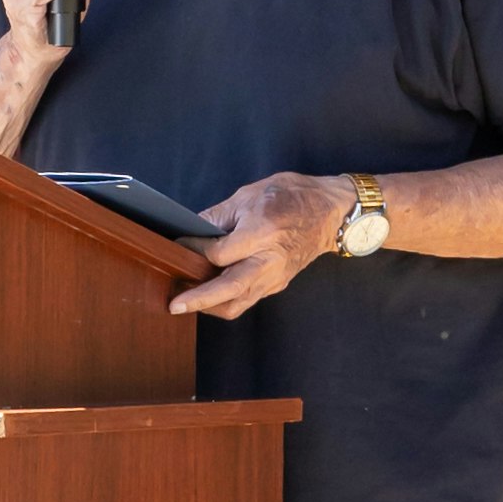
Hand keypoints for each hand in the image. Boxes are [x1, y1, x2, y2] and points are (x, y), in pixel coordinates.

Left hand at [169, 172, 354, 320]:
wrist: (328, 211)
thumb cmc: (290, 196)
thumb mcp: (248, 195)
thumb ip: (217, 217)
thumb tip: (189, 231)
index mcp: (262, 232)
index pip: (219, 253)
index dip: (194, 250)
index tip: (178, 245)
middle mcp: (269, 260)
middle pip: (228, 290)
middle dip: (198, 300)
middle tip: (174, 304)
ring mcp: (274, 276)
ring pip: (238, 304)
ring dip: (210, 306)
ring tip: (186, 300)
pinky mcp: (276, 284)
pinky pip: (247, 299)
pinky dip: (226, 301)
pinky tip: (209, 292)